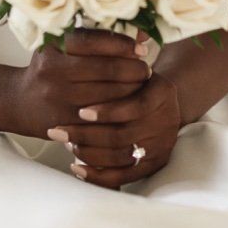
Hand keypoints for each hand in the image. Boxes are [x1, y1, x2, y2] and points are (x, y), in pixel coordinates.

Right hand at [12, 27, 152, 139]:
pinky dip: (119, 113)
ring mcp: (57, 100)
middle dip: (133, 70)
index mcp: (54, 47)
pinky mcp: (64, 124)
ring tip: (142, 86)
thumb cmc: (49, 67)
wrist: (18, 100)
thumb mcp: (63, 46)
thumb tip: (140, 31)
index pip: (94, 42)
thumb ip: (97, 38)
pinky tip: (131, 107)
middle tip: (146, 69)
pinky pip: (100, 121)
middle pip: (105, 70)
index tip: (141, 48)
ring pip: (107, 97)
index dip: (122, 45)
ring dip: (131, 91)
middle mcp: (53, 71)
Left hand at [50, 66, 180, 189]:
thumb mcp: (131, 64)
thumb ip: (112, 60)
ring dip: (89, 152)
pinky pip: (124, 177)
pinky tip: (76, 168)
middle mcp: (167, 121)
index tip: (79, 110)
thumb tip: (78, 51)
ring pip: (121, 157)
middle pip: (124, 135)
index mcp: (163, 92)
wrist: (161, 100)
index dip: (107, 110)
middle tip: (60, 130)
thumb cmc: (135, 78)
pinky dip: (98, 175)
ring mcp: (162, 145)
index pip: (136, 105)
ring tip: (65, 143)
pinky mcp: (154, 165)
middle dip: (87, 134)